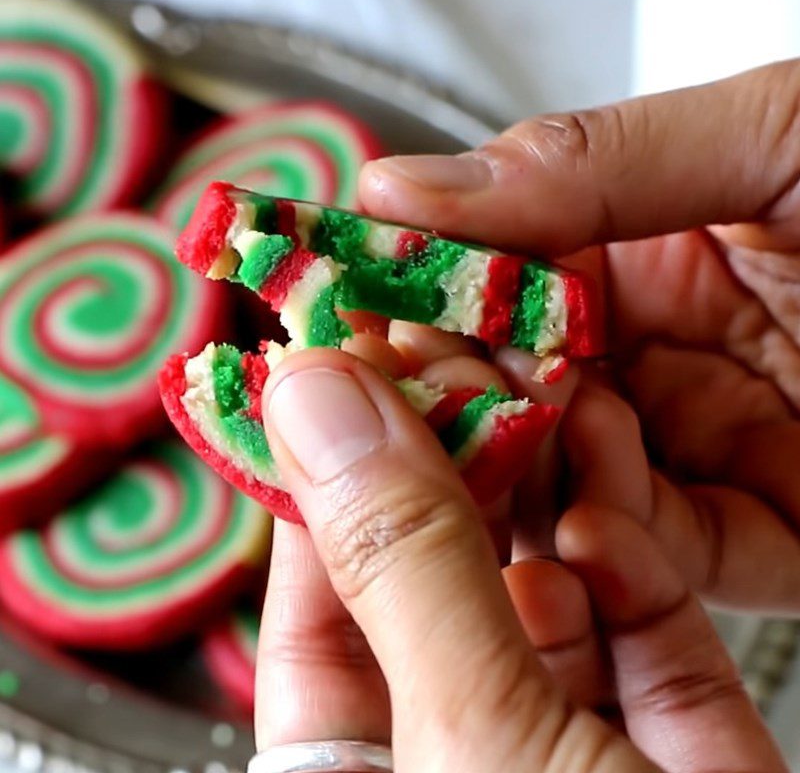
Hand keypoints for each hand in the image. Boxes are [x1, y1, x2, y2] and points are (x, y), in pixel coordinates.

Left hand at [254, 349, 785, 772]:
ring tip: (535, 381)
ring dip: (544, 483)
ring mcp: (571, 746)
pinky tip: (609, 500)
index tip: (331, 362)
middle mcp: (452, 757)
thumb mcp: (476, 750)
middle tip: (443, 342)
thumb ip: (400, 561)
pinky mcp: (681, 743)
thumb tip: (312, 397)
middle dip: (443, 453)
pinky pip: (640, 622)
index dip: (320, 469)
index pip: (314, 596)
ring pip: (542, 582)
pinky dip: (625, 549)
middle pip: (432, 573)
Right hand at [359, 60, 799, 613]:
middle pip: (524, 379)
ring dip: (535, 476)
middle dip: (460, 393)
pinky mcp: (769, 533)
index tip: (348, 299)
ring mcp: (712, 438)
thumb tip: (407, 189)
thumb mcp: (774, 134)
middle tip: (393, 398)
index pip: (503, 266)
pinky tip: (592, 524)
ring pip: (579, 475)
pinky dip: (627, 545)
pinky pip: (672, 550)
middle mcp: (669, 340)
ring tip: (493, 461)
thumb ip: (586, 162)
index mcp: (654, 234)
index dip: (425, 283)